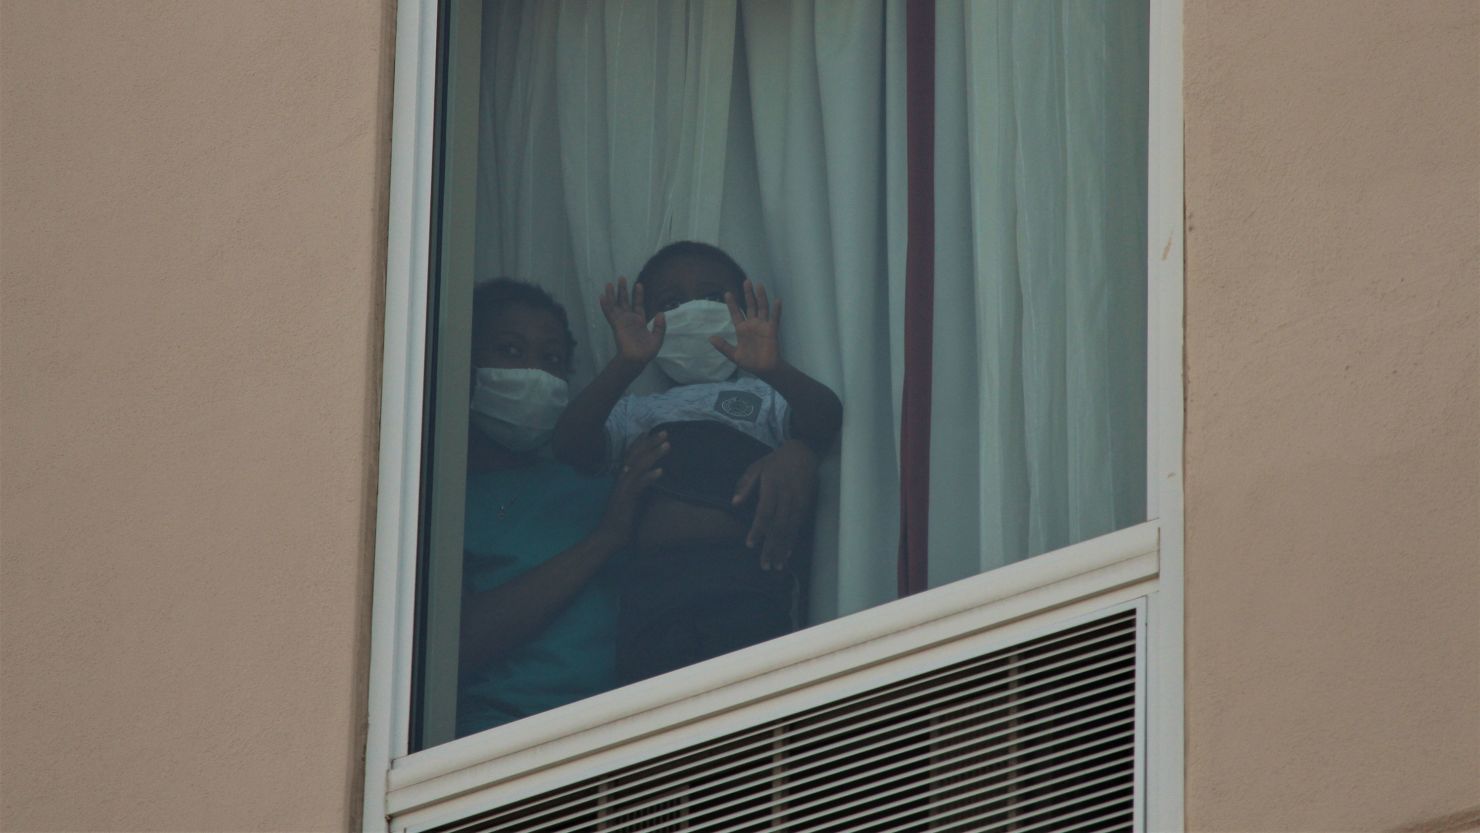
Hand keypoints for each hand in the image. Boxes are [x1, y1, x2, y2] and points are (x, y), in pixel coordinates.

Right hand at [597, 430, 667, 542]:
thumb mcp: (632, 499)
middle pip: (636, 455)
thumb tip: (650, 478)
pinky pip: (639, 485)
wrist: (609, 536)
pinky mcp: (626, 499)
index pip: (630, 455)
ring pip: (639, 466)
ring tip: (667, 444)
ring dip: (653, 454)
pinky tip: (661, 471)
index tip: (649, 431)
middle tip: (664, 431)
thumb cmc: (622, 519)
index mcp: (622, 478)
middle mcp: (621, 480)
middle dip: (650, 442)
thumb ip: (638, 487)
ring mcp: (623, 488)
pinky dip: (649, 477)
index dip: (639, 443)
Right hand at [600, 277, 664, 365]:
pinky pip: (610, 313)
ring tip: (609, 283)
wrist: (637, 360)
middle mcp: (629, 319)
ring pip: (615, 305)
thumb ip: (660, 326)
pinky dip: (606, 305)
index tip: (639, 284)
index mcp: (639, 321)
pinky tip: (602, 296)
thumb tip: (662, 313)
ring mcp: (622, 322)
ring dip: (612, 295)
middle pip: (625, 301)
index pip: (638, 304)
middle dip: (623, 290)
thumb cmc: (647, 352)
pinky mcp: (616, 325)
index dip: (638, 295)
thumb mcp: (658, 338)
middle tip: (621, 278)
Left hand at [711, 280, 780, 374]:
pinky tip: (777, 300)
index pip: (736, 313)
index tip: (727, 293)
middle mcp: (752, 325)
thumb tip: (711, 338)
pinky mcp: (772, 331)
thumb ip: (723, 346)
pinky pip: (774, 318)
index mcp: (741, 329)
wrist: (764, 369)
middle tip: (746, 281)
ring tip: (759, 285)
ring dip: (760, 297)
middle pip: (750, 306)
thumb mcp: (733, 355)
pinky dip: (776, 310)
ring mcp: (762, 326)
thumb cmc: (749, 362)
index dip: (732, 304)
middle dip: (748, 294)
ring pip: (762, 308)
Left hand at [731, 439, 818, 570]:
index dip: (758, 530)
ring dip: (783, 549)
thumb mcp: (757, 467)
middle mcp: (787, 496)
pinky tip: (787, 554)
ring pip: (790, 529)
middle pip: (779, 526)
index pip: (765, 512)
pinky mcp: (806, 506)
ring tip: (776, 566)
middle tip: (765, 566)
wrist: (804, 452)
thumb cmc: (776, 461)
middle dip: (771, 547)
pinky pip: (799, 527)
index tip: (750, 544)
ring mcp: (799, 502)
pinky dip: (793, 541)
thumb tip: (734, 503)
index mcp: (772, 486)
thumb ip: (745, 485)